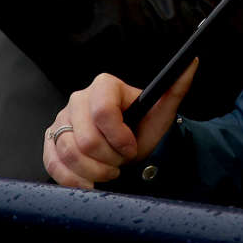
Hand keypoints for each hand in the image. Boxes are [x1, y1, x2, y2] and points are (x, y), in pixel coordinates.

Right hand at [44, 61, 197, 188]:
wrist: (129, 150)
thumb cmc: (144, 128)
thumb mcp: (162, 110)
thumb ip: (176, 86)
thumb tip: (191, 62)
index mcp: (103, 85)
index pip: (103, 111)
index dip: (119, 136)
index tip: (131, 147)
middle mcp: (78, 99)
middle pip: (86, 139)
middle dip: (110, 158)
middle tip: (122, 160)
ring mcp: (61, 120)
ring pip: (69, 153)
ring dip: (95, 171)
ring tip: (110, 169)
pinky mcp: (51, 141)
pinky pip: (54, 164)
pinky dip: (74, 179)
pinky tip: (90, 181)